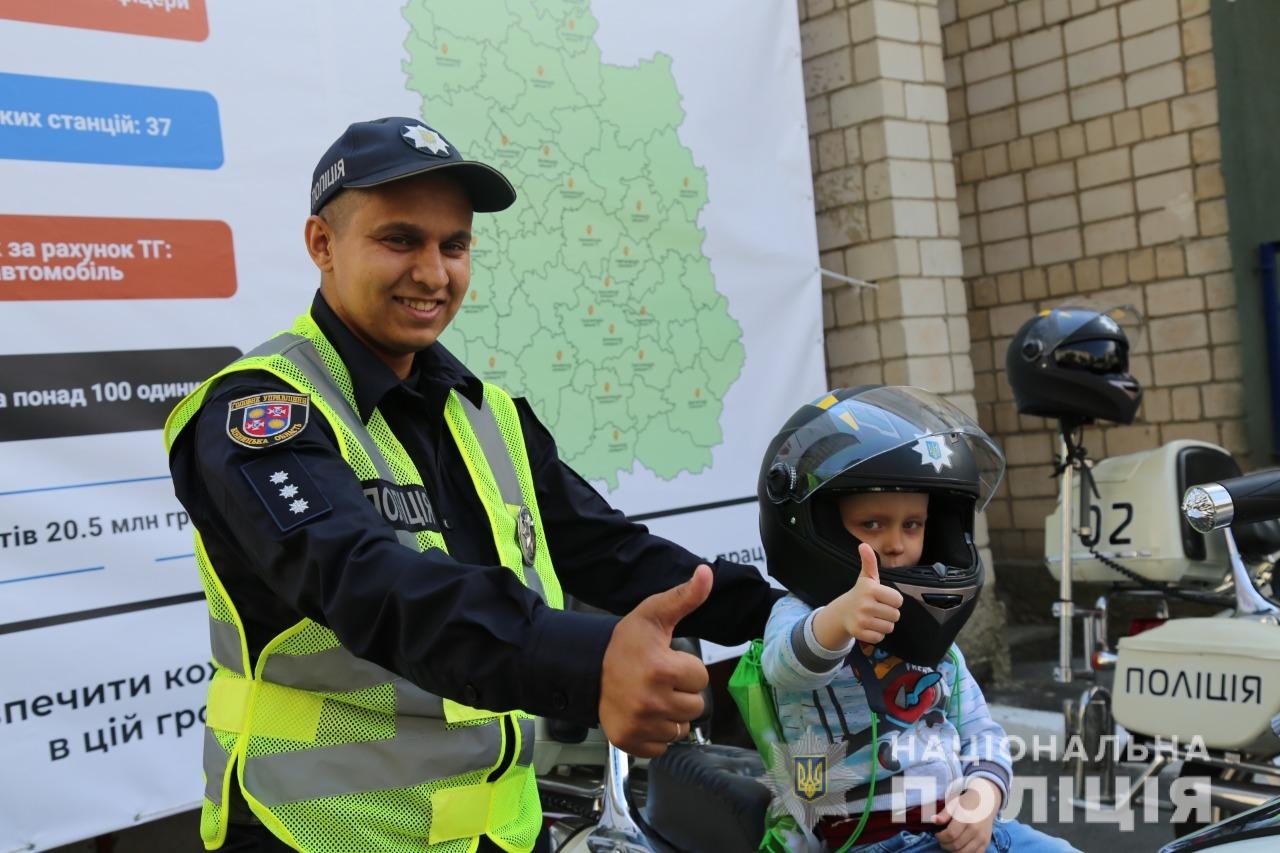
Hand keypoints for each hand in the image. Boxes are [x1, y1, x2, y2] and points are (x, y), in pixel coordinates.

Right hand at [599, 564, 711, 757]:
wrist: (587, 668)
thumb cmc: (626, 643)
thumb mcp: (654, 615)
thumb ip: (684, 596)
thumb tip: (707, 572)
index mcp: (660, 668)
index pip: (700, 678)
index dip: (686, 669)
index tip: (667, 662)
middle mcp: (651, 700)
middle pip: (695, 707)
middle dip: (682, 693)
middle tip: (660, 681)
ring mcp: (640, 724)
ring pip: (681, 729)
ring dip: (671, 715)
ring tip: (652, 698)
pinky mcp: (630, 742)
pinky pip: (662, 747)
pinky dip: (656, 735)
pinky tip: (644, 716)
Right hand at [812, 542, 902, 648]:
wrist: (842, 612)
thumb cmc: (860, 594)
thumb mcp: (866, 577)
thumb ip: (869, 561)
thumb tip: (863, 545)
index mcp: (870, 589)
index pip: (898, 600)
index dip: (893, 600)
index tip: (882, 598)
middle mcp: (865, 604)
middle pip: (896, 615)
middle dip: (889, 613)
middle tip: (878, 609)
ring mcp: (861, 619)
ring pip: (889, 627)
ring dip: (884, 624)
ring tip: (874, 617)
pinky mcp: (859, 633)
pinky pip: (880, 637)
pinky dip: (877, 634)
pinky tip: (869, 626)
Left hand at [933, 777, 1000, 852]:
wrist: (986, 802)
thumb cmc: (967, 802)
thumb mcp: (954, 803)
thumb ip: (944, 814)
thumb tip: (933, 820)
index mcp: (966, 818)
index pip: (950, 835)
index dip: (941, 837)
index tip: (937, 834)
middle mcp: (976, 830)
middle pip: (956, 845)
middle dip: (945, 845)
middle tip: (942, 840)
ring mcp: (982, 838)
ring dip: (953, 851)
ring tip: (949, 844)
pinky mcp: (986, 843)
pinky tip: (959, 847)